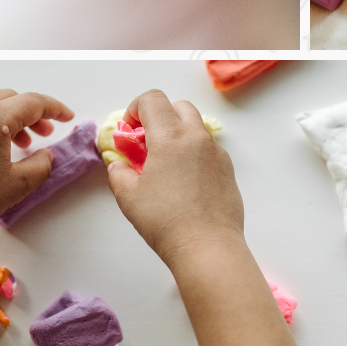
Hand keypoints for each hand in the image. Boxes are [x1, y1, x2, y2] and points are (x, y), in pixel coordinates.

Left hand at [0, 90, 73, 237]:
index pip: (33, 102)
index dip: (55, 108)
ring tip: (19, 143)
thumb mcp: (19, 184)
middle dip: (32, 113)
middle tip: (44, 134)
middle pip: (11, 99)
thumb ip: (42, 163)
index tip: (68, 117)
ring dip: (9, 119)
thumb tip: (46, 154)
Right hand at [106, 89, 243, 265]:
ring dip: (177, 134)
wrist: (207, 246)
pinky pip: (208, 147)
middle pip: (178, 106)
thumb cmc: (164, 221)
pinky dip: (193, 151)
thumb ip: (118, 172)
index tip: (129, 133)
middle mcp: (197, 137)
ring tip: (164, 165)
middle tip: (146, 146)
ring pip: (195, 126)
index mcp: (171, 136)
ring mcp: (216, 152)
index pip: (152, 99)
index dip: (135, 109)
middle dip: (159, 117)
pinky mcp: (228, 168)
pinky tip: (184, 181)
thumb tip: (119, 164)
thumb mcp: (128, 196)